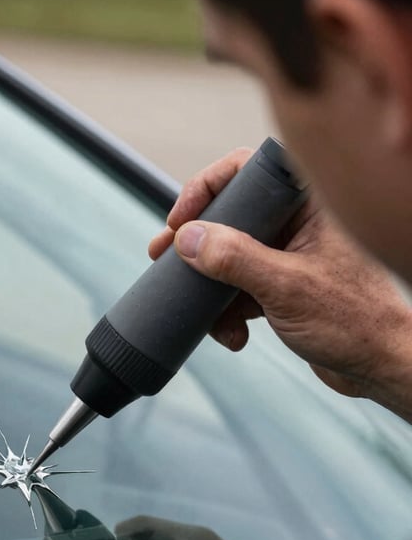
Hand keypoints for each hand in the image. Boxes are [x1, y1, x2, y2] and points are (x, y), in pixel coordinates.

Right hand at [149, 148, 411, 421]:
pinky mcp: (281, 288)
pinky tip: (234, 337)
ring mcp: (288, 256)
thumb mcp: (286, 288)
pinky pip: (238, 289)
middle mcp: (297, 224)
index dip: (206, 188)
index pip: (246, 172)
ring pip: (228, 259)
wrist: (379, 367)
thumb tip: (187, 238)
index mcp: (308, 205)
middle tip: (161, 258)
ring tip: (205, 320)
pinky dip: (227, 313)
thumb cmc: (354, 322)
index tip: (178, 220)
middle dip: (194, 245)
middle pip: (230, 217)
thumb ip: (235, 259)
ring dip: (209, 290)